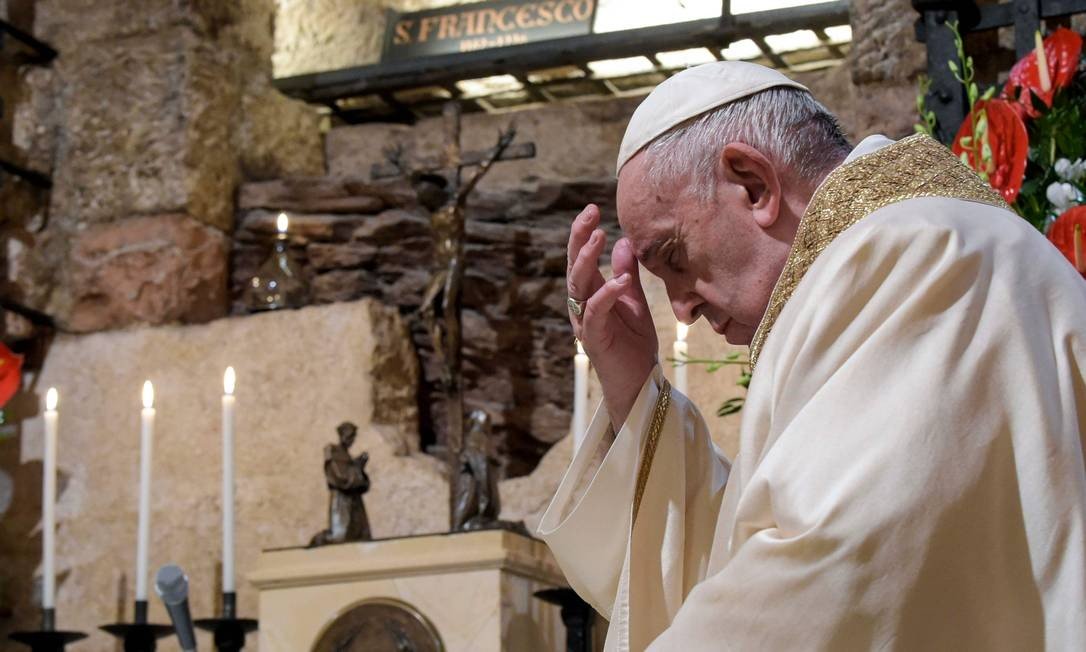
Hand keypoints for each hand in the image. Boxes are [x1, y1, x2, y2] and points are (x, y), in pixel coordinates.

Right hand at [567, 204, 657, 427]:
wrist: (639, 381)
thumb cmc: (634, 343)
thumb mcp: (633, 301)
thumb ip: (625, 273)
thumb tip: (623, 240)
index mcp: (590, 293)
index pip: (582, 258)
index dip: (583, 234)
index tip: (592, 208)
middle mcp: (582, 304)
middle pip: (574, 266)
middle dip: (579, 239)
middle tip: (589, 214)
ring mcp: (585, 321)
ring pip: (578, 286)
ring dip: (587, 260)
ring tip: (599, 237)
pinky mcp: (594, 339)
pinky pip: (596, 313)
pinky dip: (606, 295)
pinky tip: (619, 281)